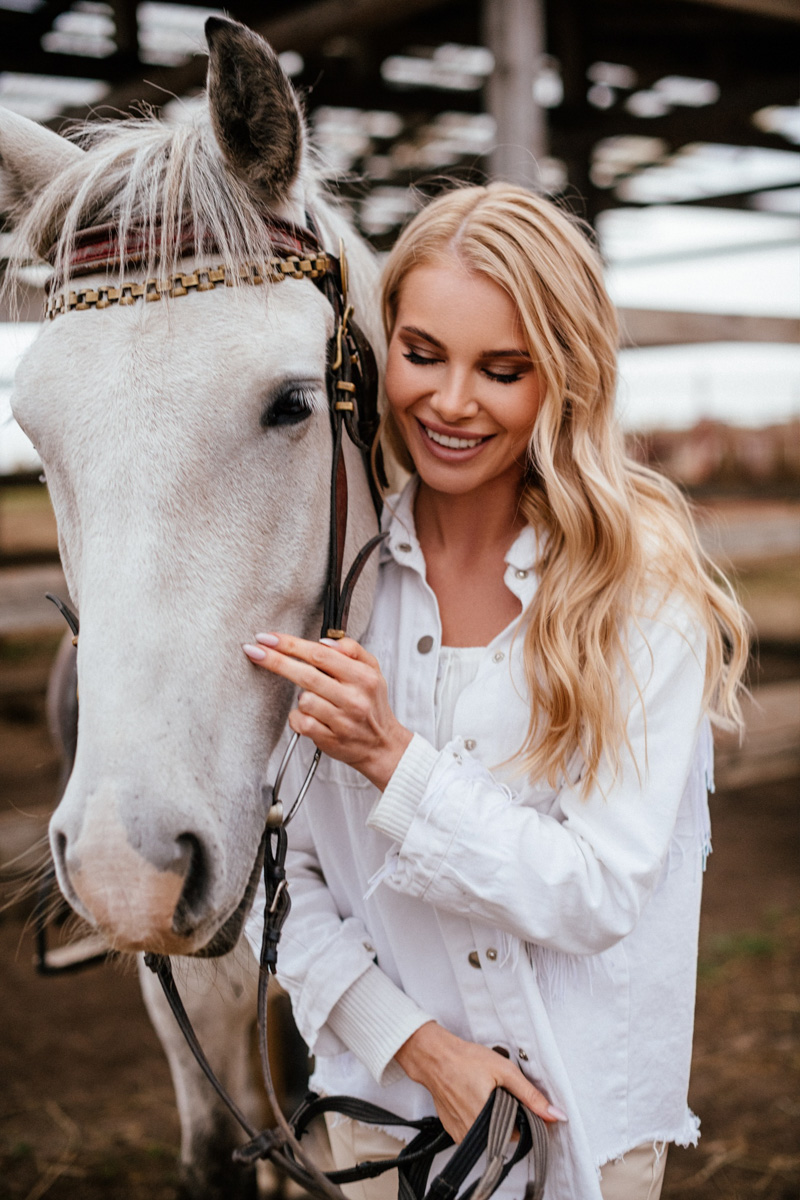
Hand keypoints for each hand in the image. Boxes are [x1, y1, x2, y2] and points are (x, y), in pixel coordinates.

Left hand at [242, 633, 412, 790]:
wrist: (381, 745)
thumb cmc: (371, 705)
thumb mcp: (372, 670)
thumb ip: (352, 650)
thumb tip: (324, 641)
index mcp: (363, 677)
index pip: (320, 654)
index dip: (290, 644)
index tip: (269, 638)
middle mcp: (353, 698)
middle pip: (306, 674)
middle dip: (275, 660)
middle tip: (255, 650)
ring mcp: (341, 720)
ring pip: (303, 700)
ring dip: (300, 697)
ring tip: (314, 699)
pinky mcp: (329, 739)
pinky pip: (301, 722)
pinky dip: (298, 718)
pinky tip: (310, 716)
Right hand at [395, 1022, 566, 1143]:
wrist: (434, 1057)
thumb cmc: (465, 1060)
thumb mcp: (505, 1072)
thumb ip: (531, 1096)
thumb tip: (555, 1115)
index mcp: (488, 1122)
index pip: (519, 1133)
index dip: (524, 1116)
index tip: (522, 1100)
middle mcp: (473, 1134)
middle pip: (505, 1133)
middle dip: (509, 1115)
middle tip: (500, 1090)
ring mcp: (460, 1134)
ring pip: (490, 1132)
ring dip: (494, 1117)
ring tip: (486, 1092)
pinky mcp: (453, 1131)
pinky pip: (475, 1130)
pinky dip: (480, 1118)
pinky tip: (475, 1098)